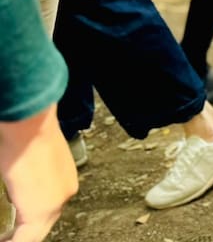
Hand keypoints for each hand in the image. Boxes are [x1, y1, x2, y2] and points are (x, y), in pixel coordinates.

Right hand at [0, 105, 77, 241]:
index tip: (14, 225)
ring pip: (35, 234)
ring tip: (5, 239)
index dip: (27, 218)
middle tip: (8, 237)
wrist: (28, 123)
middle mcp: (65, 191)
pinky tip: (3, 241)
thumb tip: (20, 181)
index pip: (47, 206)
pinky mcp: (40, 211)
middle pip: (43, 223)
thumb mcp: (29, 156)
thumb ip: (27, 176)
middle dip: (22, 233)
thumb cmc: (24, 130)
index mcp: (63, 178)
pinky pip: (25, 240)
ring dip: (16, 238)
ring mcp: (56, 203)